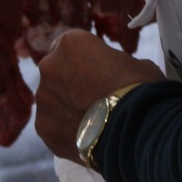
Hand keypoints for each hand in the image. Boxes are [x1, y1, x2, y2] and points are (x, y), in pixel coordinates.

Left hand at [35, 29, 165, 164]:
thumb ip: (116, 64)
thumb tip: (114, 73)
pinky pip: (52, 125)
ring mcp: (43, 99)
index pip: (71, 45)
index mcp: (71, 43)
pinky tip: (84, 137)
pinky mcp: (43, 128)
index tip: (98, 71)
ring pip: (52, 100)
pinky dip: (64, 130)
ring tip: (90, 121)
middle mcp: (49, 66)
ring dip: (65, 106)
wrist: (133, 130)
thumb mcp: (136, 64)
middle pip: (57, 71)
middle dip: (71, 81)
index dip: (85, 59)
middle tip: (93, 96)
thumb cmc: (139, 88)